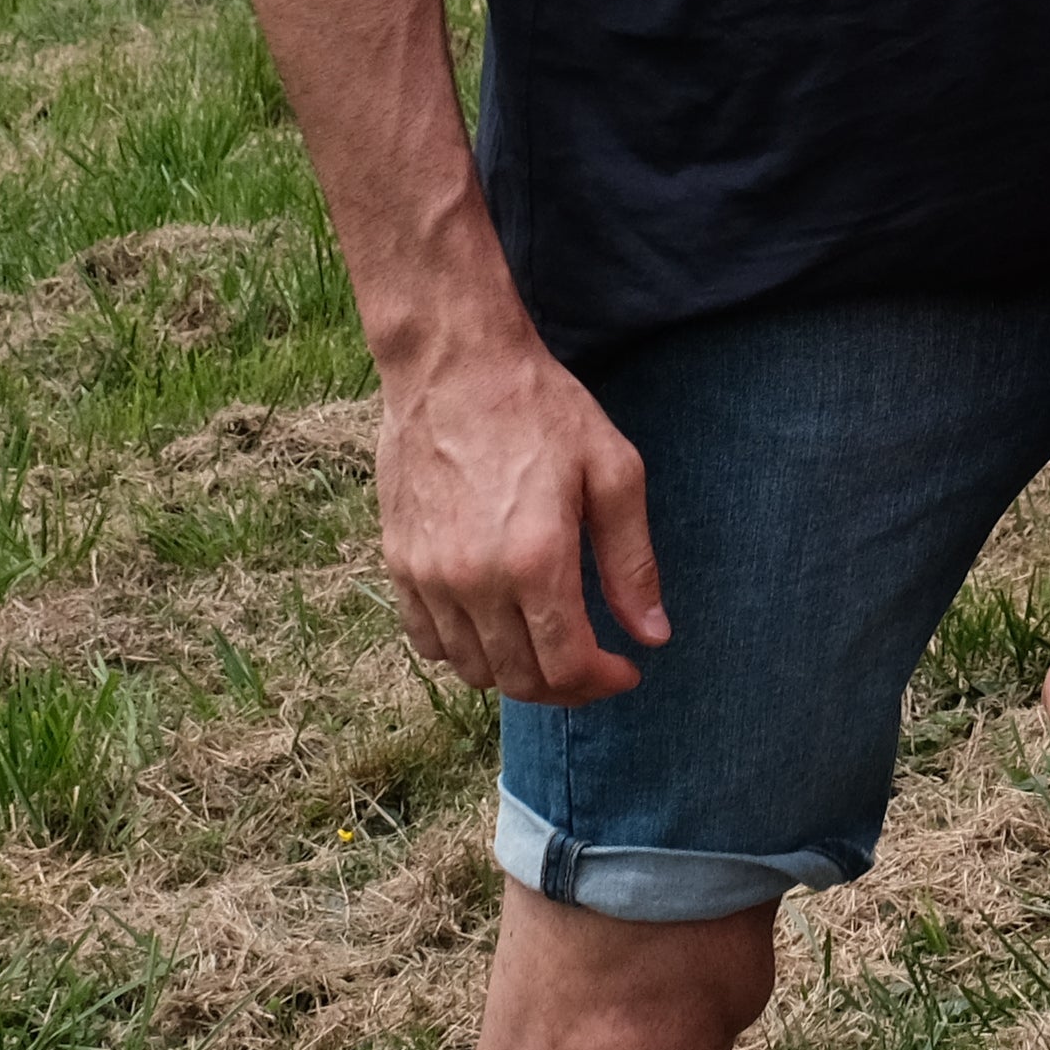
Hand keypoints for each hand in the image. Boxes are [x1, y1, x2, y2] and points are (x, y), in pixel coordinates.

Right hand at [367, 313, 660, 705]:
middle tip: (593, 662)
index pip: (567, 667)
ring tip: (546, 644)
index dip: (603, 683)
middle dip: (565, 686)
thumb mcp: (612, 472)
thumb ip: (632, 563)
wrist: (453, 363)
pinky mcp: (398, 562)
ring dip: (515, 672)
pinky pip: (427, 641)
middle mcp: (475, 581)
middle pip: (520, 680)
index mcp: (535, 561)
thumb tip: (652, 636)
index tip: (626, 670)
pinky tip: (494, 624)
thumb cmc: (540, 408)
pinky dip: (464, 651)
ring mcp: (428, 576)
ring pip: (472, 670)